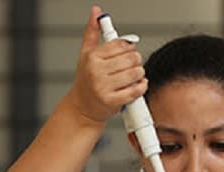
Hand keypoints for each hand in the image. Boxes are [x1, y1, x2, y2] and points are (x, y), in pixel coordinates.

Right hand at [68, 6, 147, 127]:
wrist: (82, 108)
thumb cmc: (86, 80)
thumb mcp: (86, 54)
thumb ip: (93, 32)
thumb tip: (96, 11)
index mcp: (92, 57)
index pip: (121, 44)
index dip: (129, 47)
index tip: (127, 52)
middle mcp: (96, 71)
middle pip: (131, 58)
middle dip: (136, 61)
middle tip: (132, 65)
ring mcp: (103, 87)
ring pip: (136, 73)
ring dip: (140, 74)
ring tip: (134, 76)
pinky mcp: (112, 101)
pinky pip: (136, 90)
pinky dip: (141, 87)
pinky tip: (138, 85)